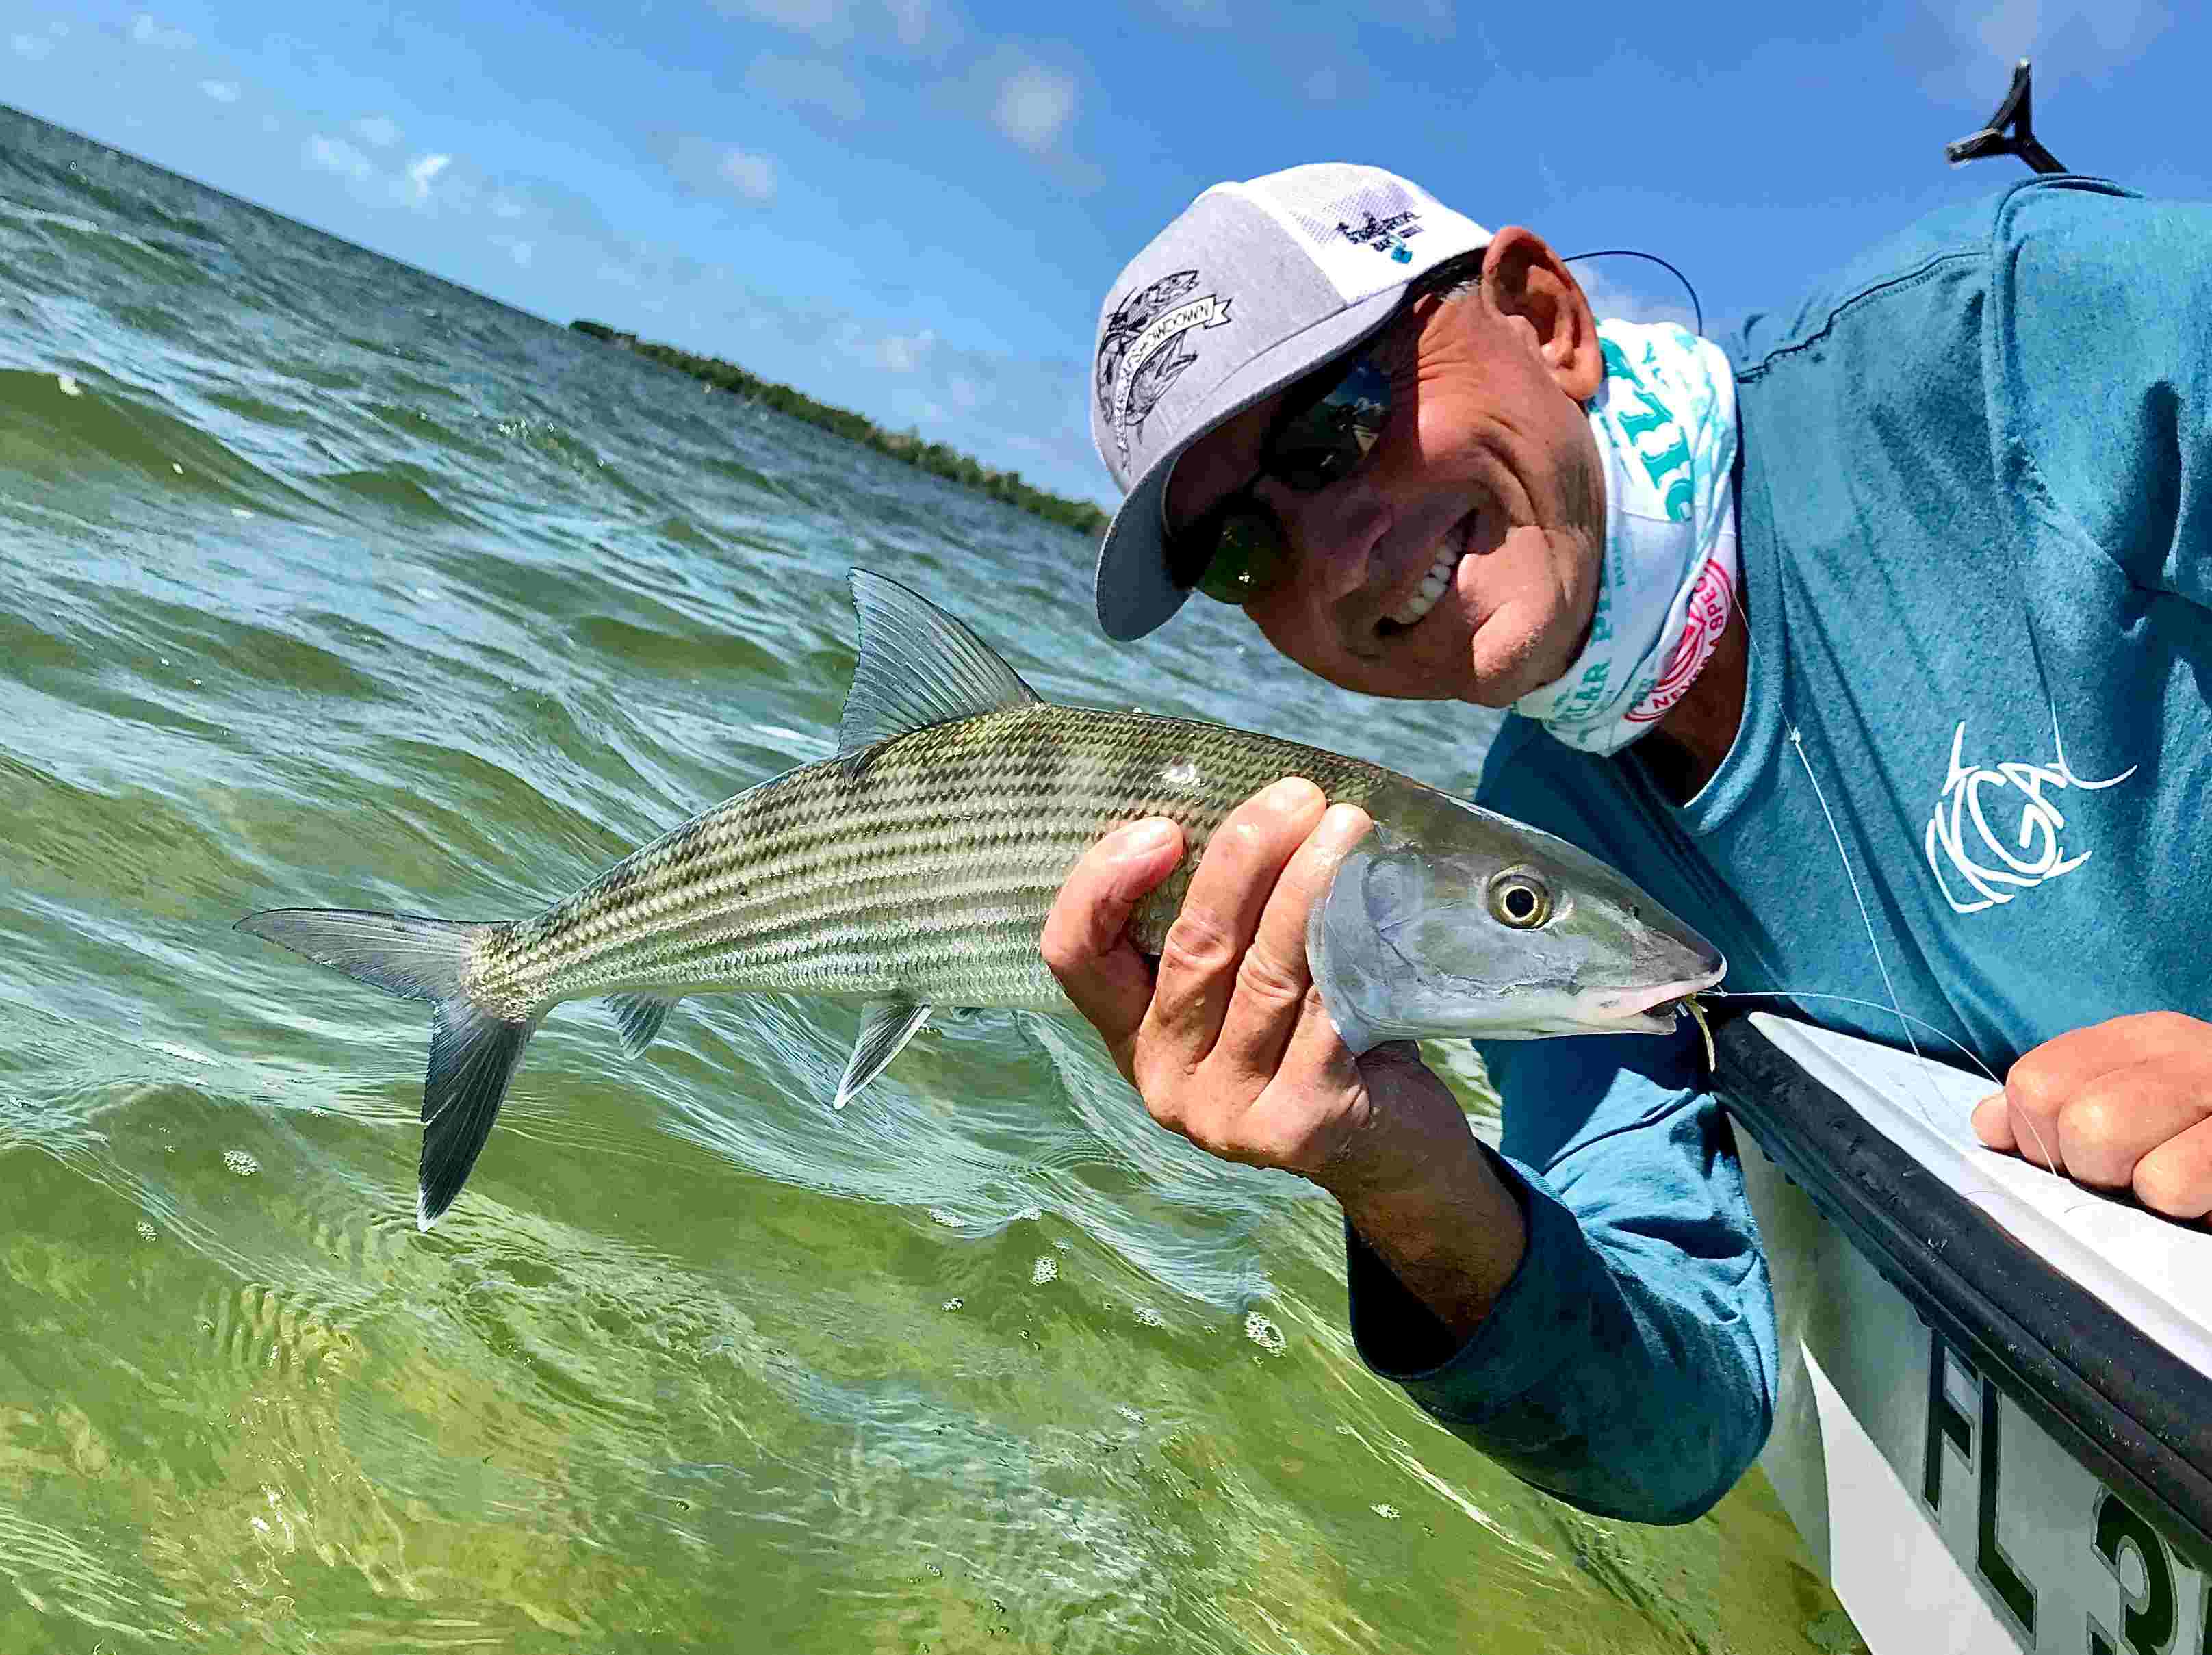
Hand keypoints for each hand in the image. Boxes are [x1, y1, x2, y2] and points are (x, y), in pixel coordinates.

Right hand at [1042, 776, 1524, 1334]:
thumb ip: (1228, 917)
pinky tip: (1373, 897)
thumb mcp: (1247, 977)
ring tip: (1347, 825)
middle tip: (1294, 797)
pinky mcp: (1297, 1125)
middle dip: (1242, 858)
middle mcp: (1163, 1078)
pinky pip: (1323, 1016)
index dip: (1102, 886)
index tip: (1161, 828)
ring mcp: (1226, 1112)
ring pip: (1264, 976)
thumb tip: (1251, 801)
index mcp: (1131, 1030)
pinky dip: (1348, 949)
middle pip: (1192, 949)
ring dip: (1308, 887)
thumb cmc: (1316, 1031)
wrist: (1390, 1145)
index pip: (1074, 955)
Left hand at [1972, 1012, 2211, 1220]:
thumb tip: (1987, 1124)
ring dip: (2150, 1195)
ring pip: (2137, 1162)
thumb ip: (2055, 1110)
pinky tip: (2211, 1202)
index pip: (2035, 1083)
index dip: (2037, 1137)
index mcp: (2146, 1040)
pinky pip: (2182, 1188)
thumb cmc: (2206, 1134)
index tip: (2073, 1156)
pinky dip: (2190, 1210)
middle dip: (2096, 1170)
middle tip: (2136, 1178)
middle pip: (2081, 1124)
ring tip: (2182, 1191)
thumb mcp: (2134, 1103)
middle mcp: (2194, 1057)